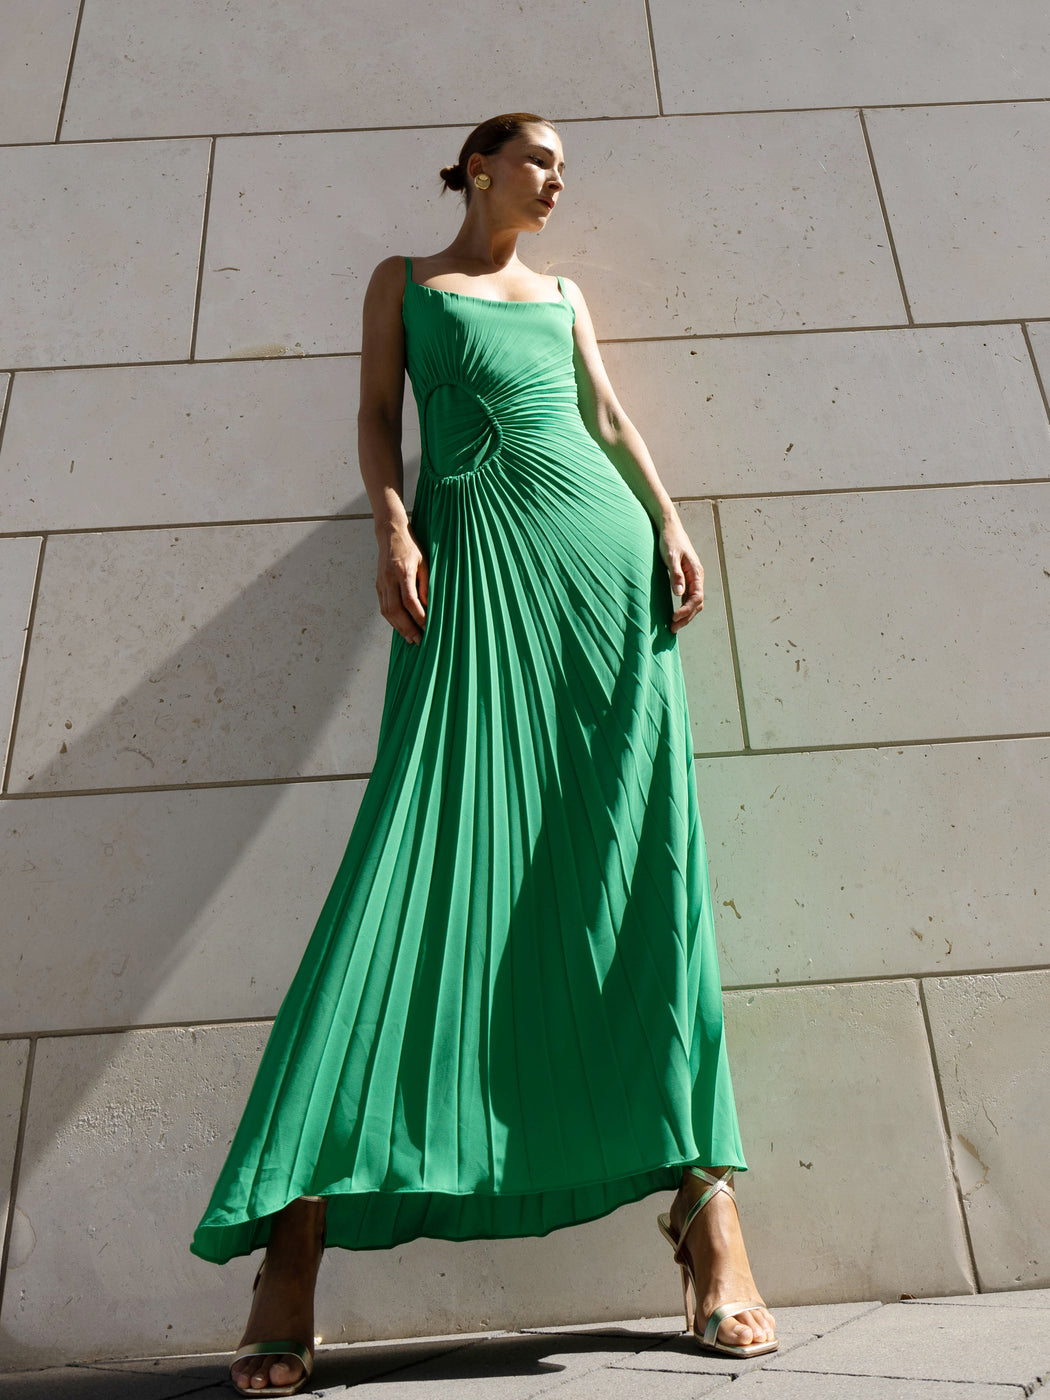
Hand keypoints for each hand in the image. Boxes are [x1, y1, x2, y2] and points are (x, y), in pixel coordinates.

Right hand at [376, 524, 428, 642]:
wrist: (390, 534)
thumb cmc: (411, 547)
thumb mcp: (425, 562)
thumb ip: (426, 584)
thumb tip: (429, 606)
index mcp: (403, 571)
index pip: (409, 600)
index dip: (418, 616)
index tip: (427, 627)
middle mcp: (389, 579)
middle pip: (395, 610)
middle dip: (407, 627)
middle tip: (418, 640)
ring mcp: (381, 583)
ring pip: (387, 611)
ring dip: (398, 627)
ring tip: (410, 638)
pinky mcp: (378, 585)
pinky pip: (384, 607)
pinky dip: (392, 620)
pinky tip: (401, 627)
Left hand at [659, 514, 703, 632]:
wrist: (670, 528)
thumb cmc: (670, 540)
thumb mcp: (670, 557)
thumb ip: (675, 575)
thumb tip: (679, 594)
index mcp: (696, 572)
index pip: (696, 597)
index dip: (686, 610)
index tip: (673, 618)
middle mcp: (697, 577)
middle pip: (697, 603)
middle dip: (686, 617)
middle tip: (672, 628)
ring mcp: (693, 578)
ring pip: (693, 602)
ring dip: (685, 615)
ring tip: (673, 626)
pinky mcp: (686, 578)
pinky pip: (688, 597)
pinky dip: (683, 607)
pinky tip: (675, 614)